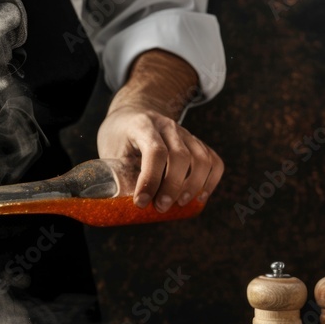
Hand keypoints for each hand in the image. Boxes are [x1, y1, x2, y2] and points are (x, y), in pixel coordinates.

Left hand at [97, 104, 223, 211]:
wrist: (133, 114)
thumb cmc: (119, 137)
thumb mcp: (111, 151)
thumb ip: (119, 173)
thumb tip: (125, 208)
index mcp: (143, 126)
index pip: (155, 151)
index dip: (150, 180)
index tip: (141, 202)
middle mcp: (167, 126)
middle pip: (181, 156)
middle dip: (172, 187)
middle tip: (161, 207)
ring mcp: (185, 133)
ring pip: (202, 158)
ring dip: (194, 185)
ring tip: (180, 204)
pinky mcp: (196, 143)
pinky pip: (213, 160)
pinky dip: (210, 181)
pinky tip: (200, 196)